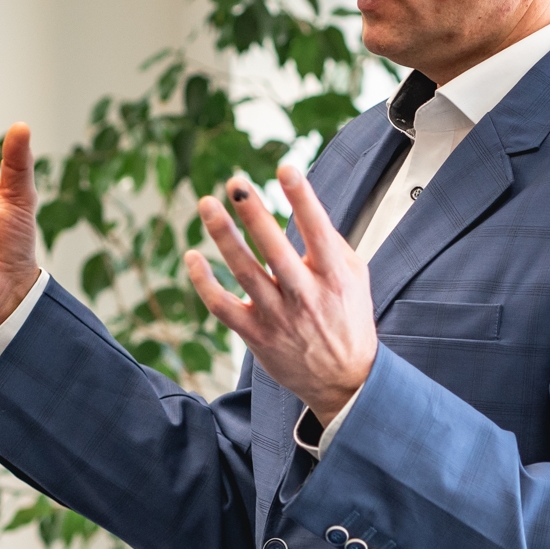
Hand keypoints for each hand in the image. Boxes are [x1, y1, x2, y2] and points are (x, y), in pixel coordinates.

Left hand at [185, 165, 375, 422]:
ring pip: (244, 272)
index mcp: (334, 276)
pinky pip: (223, 307)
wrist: (344, 381)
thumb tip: (304, 206)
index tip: (286, 168)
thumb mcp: (356, 277)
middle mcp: (306, 295)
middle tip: (236, 182)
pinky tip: (193, 257)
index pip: (318, 230)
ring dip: (223, 237)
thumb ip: (332, 243)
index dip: (302, 198)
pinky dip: (205, 283)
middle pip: (275, 249)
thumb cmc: (349, 319)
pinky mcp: (256, 335)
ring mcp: (279, 316)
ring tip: (207, 205)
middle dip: (254, 214)